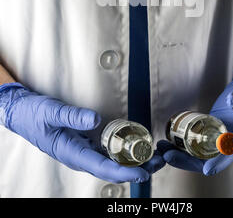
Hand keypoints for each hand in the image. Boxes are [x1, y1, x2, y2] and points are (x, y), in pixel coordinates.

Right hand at [0, 83, 164, 182]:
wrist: (21, 113)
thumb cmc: (34, 115)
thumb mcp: (52, 112)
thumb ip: (73, 116)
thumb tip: (96, 119)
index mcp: (71, 153)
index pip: (101, 167)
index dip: (123, 172)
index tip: (142, 172)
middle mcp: (80, 156)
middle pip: (112, 168)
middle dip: (136, 167)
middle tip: (159, 161)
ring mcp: (83, 151)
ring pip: (112, 161)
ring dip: (133, 161)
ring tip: (155, 156)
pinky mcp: (85, 144)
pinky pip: (107, 152)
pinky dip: (123, 152)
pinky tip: (136, 147)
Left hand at [158, 64, 232, 175]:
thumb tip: (232, 102)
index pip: (231, 152)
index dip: (219, 162)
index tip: (206, 169)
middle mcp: (229, 140)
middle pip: (208, 158)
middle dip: (188, 160)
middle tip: (168, 156)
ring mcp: (218, 136)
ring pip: (198, 151)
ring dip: (180, 153)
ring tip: (162, 148)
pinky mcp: (210, 128)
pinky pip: (196, 139)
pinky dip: (182, 142)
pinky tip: (168, 139)